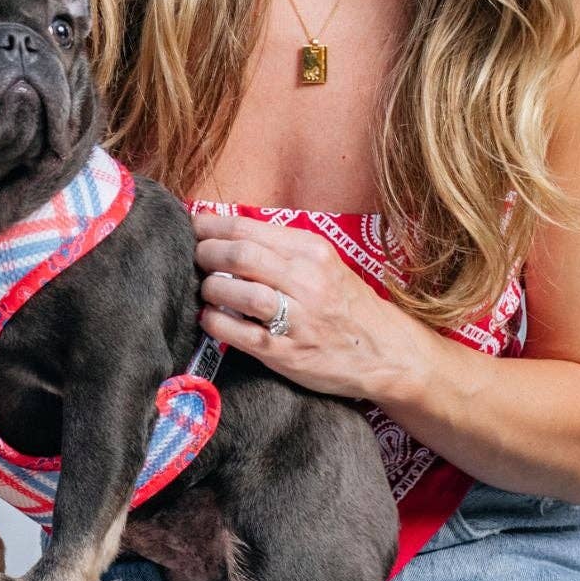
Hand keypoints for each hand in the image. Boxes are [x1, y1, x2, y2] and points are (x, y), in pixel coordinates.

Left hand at [192, 213, 431, 405]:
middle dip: (205, 254)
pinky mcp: (287, 353)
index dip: (210, 226)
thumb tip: (223, 229)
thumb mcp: (324, 264)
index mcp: (313, 251)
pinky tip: (210, 317)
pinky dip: (215, 322)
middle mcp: (307, 281)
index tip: (193, 227)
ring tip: (205, 289)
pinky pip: (239, 334)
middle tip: (194, 258)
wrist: (386, 353)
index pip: (248, 228)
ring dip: (209, 288)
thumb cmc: (346, 304)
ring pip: (238, 293)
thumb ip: (280, 248)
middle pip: (239, 256)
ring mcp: (297, 319)